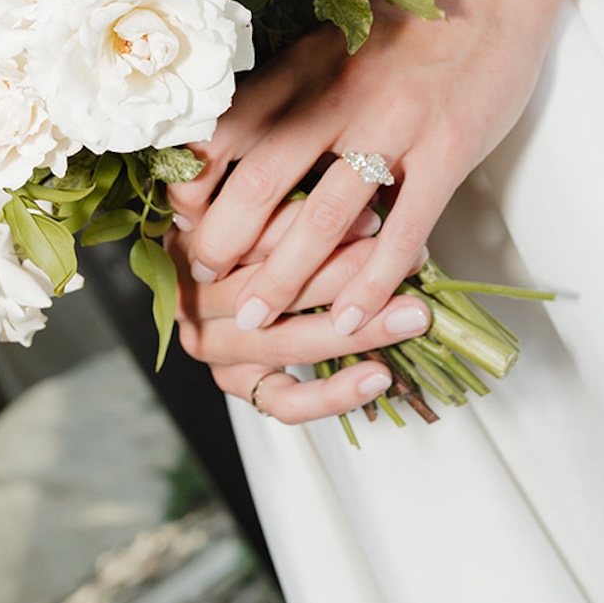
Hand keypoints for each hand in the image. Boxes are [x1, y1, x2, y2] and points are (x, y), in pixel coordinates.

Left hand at [168, 0, 560, 339]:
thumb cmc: (407, 23)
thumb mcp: (332, 41)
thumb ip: (288, 90)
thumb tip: (229, 149)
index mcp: (302, 64)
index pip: (225, 130)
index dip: (190, 182)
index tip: (177, 220)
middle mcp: (338, 93)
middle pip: (260, 181)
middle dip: (222, 242)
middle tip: (203, 278)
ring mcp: (396, 123)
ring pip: (324, 217)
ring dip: (284, 278)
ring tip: (259, 321)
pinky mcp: (448, 150)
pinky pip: (402, 230)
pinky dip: (371, 282)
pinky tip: (349, 317)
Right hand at [170, 205, 432, 421]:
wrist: (218, 284)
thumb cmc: (256, 228)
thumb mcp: (267, 201)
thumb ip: (301, 201)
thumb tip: (373, 215)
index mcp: (193, 244)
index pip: (255, 237)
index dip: (317, 225)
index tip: (377, 221)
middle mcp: (193, 299)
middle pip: (274, 290)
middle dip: (349, 274)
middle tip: (409, 261)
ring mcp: (212, 347)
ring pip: (285, 343)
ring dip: (358, 331)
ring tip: (410, 316)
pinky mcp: (236, 385)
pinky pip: (285, 402)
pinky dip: (333, 394)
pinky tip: (378, 376)